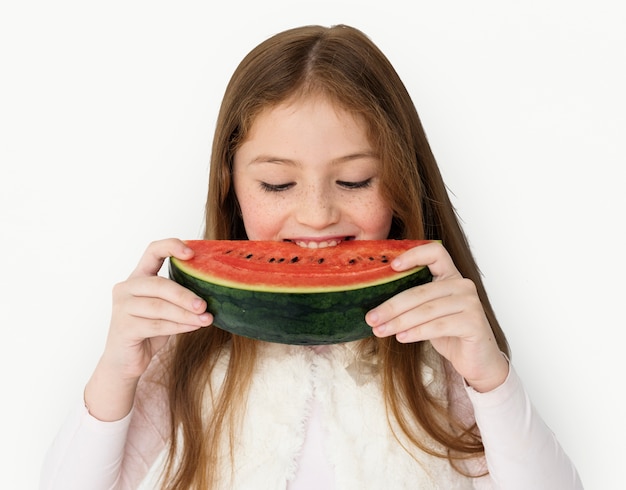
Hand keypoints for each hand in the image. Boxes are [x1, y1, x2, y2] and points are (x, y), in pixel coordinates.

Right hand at [84, 238, 212, 420]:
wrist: (126, 362)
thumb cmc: (149, 330)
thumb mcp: (166, 309)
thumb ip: (179, 297)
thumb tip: (213, 291)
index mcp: (138, 276)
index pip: (152, 251)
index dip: (171, 246)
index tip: (192, 252)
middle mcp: (126, 287)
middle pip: (159, 284)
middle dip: (185, 295)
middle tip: (205, 305)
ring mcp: (121, 307)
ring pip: (159, 307)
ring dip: (186, 314)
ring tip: (206, 319)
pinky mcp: (123, 327)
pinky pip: (156, 325)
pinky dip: (178, 326)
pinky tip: (194, 326)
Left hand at [365, 241, 507, 391]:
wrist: (477, 361)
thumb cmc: (449, 334)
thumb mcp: (428, 314)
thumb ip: (412, 303)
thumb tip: (375, 306)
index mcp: (451, 276)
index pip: (435, 253)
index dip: (414, 255)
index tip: (392, 266)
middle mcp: (463, 285)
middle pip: (420, 291)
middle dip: (392, 306)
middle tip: (371, 317)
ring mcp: (471, 303)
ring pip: (426, 310)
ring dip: (399, 322)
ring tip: (380, 331)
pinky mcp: (474, 323)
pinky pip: (438, 326)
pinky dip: (417, 332)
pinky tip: (401, 338)